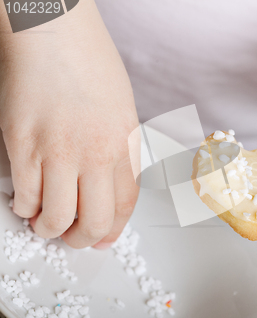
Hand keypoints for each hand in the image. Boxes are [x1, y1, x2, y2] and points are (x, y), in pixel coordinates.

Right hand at [0, 0, 138, 247]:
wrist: (54, 30)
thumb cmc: (90, 62)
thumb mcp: (122, 108)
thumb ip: (118, 147)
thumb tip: (108, 182)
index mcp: (124, 143)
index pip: (125, 204)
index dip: (114, 229)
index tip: (104, 238)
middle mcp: (96, 153)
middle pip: (95, 220)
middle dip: (84, 239)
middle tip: (74, 237)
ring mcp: (58, 151)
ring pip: (57, 217)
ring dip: (50, 230)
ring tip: (46, 224)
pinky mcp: (22, 145)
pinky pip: (25, 196)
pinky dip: (25, 208)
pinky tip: (26, 202)